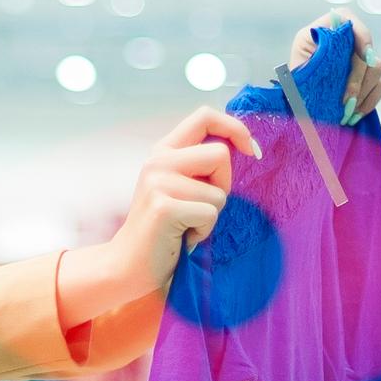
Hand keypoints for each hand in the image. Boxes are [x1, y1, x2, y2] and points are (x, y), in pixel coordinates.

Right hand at [64, 107, 257, 322]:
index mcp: (164, 150)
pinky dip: (203, 231)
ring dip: (211, 215)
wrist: (130, 264)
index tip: (251, 151)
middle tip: (201, 208)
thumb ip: (199, 165)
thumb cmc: (164, 230)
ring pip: (218, 192)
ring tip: (187, 226)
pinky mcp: (164, 207)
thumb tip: (241, 147)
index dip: (235, 128)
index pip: (205, 116)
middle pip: (220, 154)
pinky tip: (183, 237)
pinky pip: (210, 214)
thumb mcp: (180, 187)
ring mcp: (158, 182)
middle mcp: (158, 160)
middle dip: (223, 185)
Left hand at [288, 12, 380, 121]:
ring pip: (377, 68)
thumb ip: (313, 62)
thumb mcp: (297, 68)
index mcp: (325, 30)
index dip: (361, 35)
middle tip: (345, 101)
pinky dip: (369, 101)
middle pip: (364, 52)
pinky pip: (380, 85)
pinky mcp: (368, 75)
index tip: (365, 56)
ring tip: (346, 111)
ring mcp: (359, 57)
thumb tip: (333, 63)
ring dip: (363, 92)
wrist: (299, 100)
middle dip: (357, 79)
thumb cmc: (296, 82)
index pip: (348, 19)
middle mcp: (345, 40)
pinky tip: (355, 113)